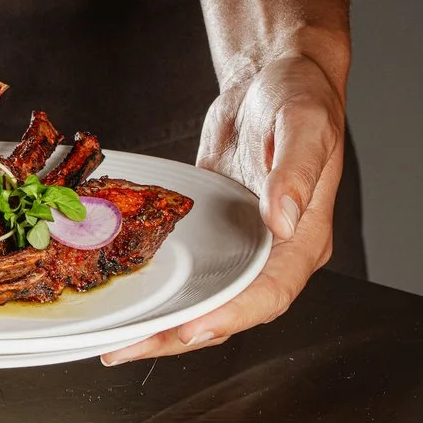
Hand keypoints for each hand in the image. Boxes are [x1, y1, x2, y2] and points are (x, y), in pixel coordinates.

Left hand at [102, 52, 343, 363]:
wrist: (274, 74)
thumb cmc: (300, 95)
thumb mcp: (304, 125)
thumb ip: (296, 173)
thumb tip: (284, 219)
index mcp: (304, 238)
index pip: (269, 294)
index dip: (230, 316)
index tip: (191, 328)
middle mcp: (275, 251)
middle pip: (230, 309)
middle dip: (181, 335)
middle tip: (128, 348)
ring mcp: (245, 244)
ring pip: (206, 297)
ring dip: (165, 324)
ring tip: (118, 341)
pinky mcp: (218, 231)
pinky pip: (191, 270)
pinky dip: (163, 288)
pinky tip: (128, 297)